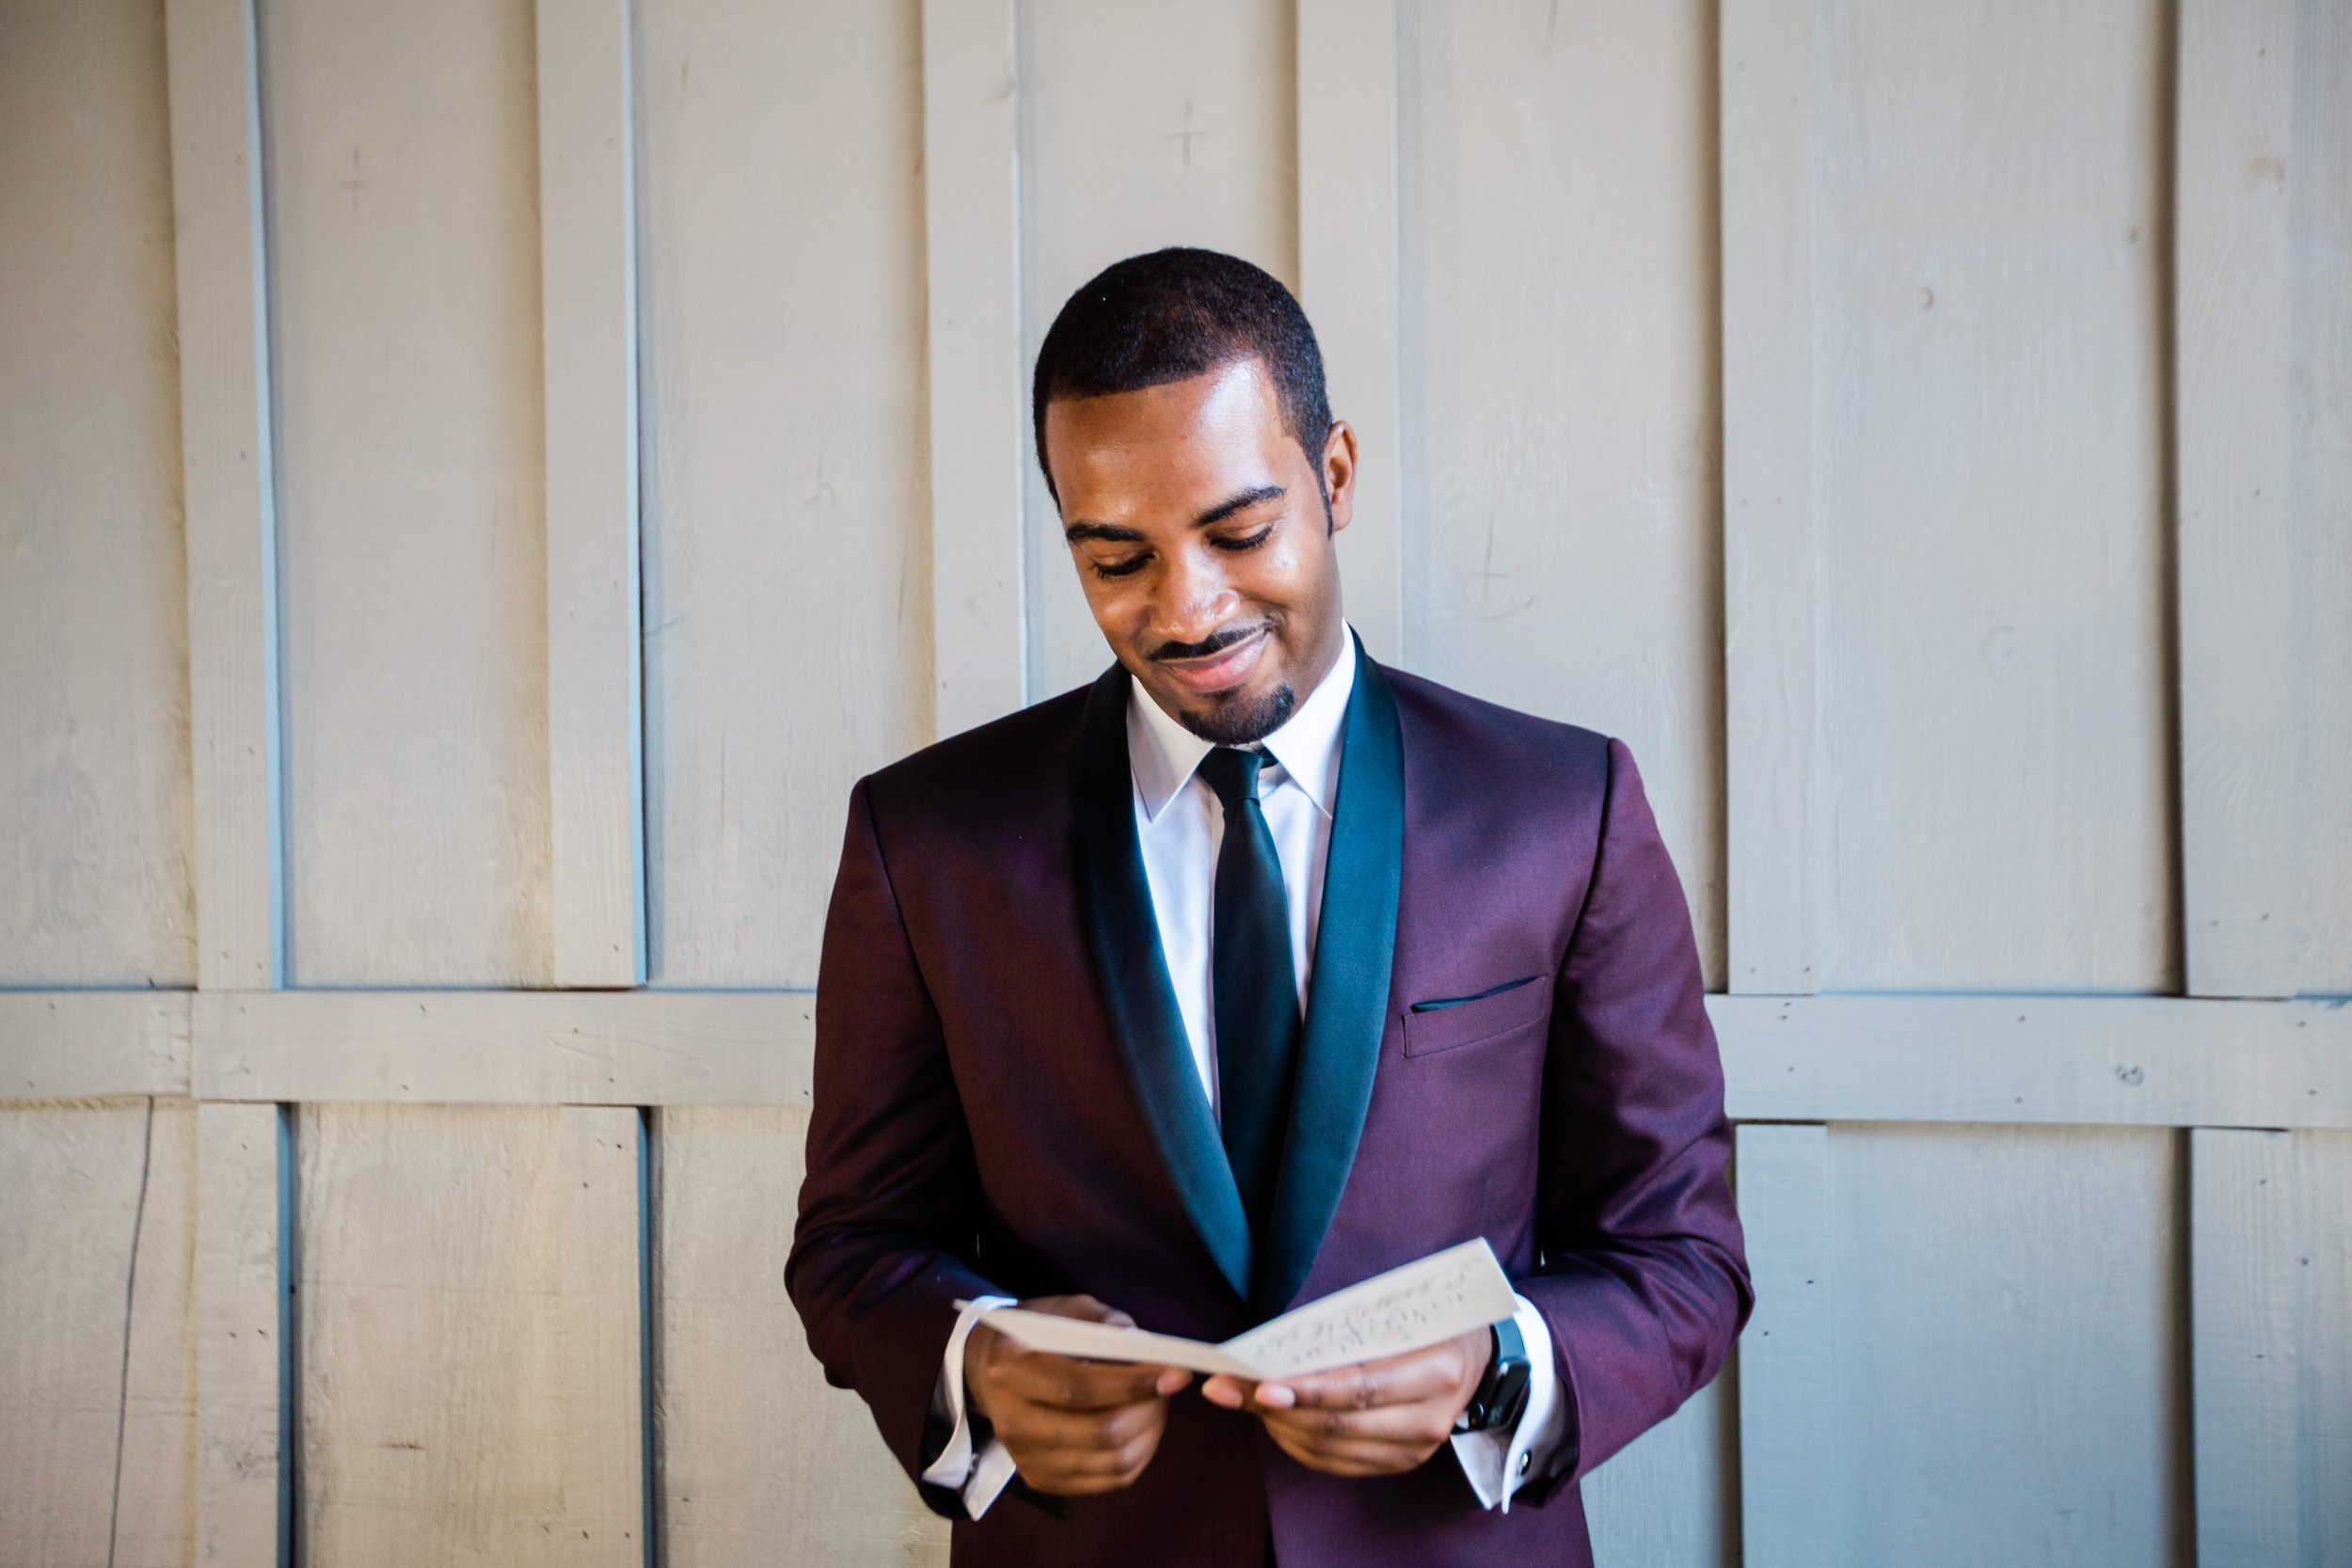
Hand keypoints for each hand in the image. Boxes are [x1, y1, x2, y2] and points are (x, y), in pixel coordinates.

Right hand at [963, 1295, 1191, 1495]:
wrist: (988, 1371)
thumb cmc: (1036, 1334)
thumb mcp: (1067, 1311)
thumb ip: (1107, 1325)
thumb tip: (1147, 1350)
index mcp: (1012, 1370)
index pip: (1080, 1388)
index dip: (1132, 1383)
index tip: (1175, 1373)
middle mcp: (1013, 1421)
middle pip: (1099, 1433)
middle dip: (1149, 1410)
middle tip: (1169, 1388)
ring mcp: (1025, 1458)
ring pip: (1111, 1462)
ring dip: (1149, 1433)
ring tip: (1156, 1405)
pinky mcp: (1041, 1480)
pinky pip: (1108, 1480)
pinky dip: (1138, 1455)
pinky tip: (1140, 1428)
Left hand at [1198, 1326, 1491, 1476]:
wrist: (1479, 1361)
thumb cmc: (1432, 1321)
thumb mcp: (1405, 1310)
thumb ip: (1352, 1326)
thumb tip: (1282, 1340)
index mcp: (1436, 1371)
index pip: (1362, 1387)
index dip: (1309, 1389)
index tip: (1262, 1383)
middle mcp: (1429, 1419)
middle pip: (1339, 1423)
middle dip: (1276, 1408)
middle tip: (1231, 1389)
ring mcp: (1415, 1449)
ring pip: (1332, 1447)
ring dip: (1279, 1425)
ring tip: (1243, 1400)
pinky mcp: (1400, 1464)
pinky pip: (1337, 1463)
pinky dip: (1297, 1444)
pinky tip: (1273, 1421)